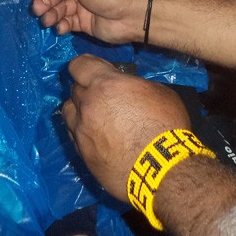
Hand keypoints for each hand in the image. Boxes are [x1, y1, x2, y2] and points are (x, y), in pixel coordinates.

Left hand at [61, 54, 191, 202]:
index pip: (78, 65)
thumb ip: (133, 85)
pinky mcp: (83, 155)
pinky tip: (99, 138)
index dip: (86, 66)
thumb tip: (127, 88)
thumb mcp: (157, 92)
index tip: (96, 70)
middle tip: (105, 97)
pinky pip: (75, 137)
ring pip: (69, 113)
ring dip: (80, 111)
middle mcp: (87, 106)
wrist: (161, 170)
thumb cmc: (166, 126)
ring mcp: (82, 132)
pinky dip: (83, 133)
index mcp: (104, 84)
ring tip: (96, 117)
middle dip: (87, 89)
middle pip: (74, 89)